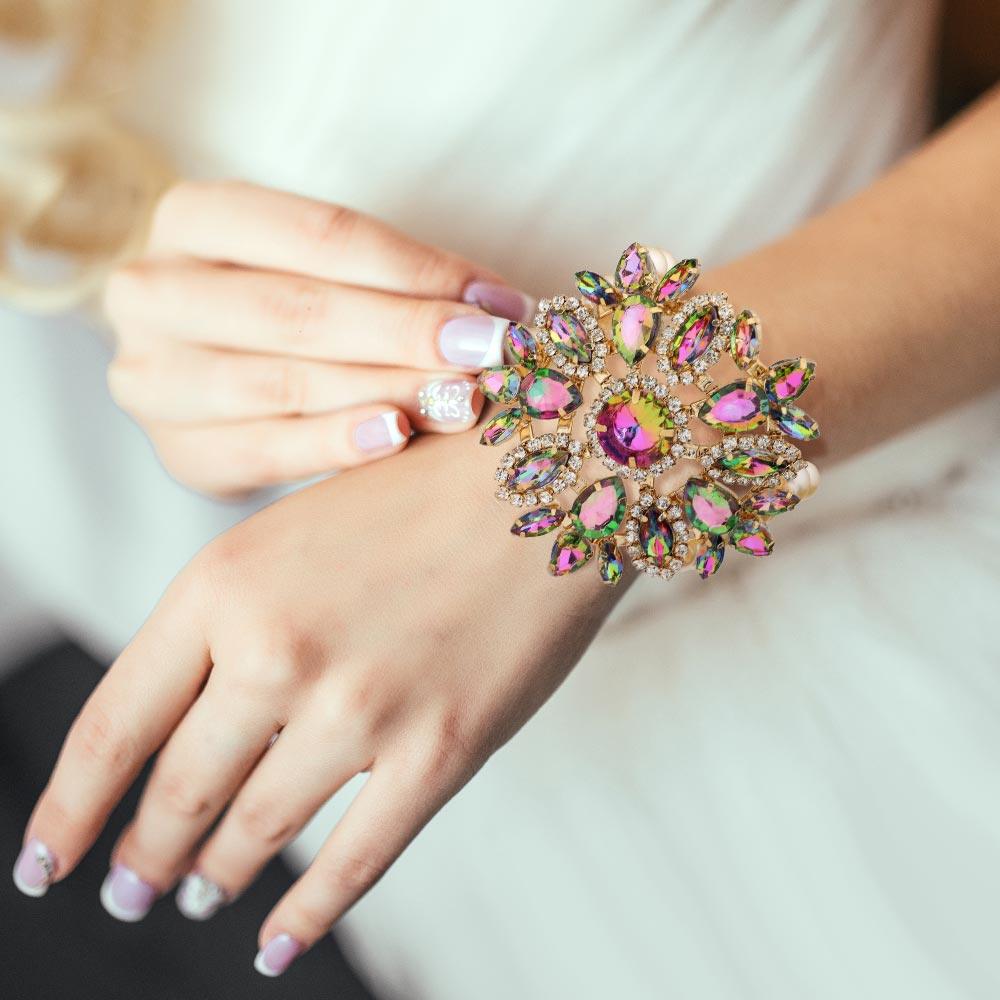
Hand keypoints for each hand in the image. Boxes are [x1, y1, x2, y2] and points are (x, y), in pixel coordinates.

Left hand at [16, 429, 621, 973]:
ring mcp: (360, 708)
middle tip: (132, 887)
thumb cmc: (418, 491)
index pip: (115, 724)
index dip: (69, 808)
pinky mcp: (440, 749)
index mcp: (224, 583)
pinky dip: (307, 914)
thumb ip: (232, 620)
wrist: (549, 472)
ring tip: (199, 896)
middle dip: (144, 853)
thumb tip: (185, 724)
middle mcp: (278, 651)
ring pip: (258, 832)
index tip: (46, 861)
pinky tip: (277, 944)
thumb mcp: (292, 530)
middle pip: (180, 790)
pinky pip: (354, 860)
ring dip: (216, 879)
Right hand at [104, 180, 533, 495]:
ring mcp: (155, 375)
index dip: (417, 270)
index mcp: (194, 216)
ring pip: (283, 383)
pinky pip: (265, 450)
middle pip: (299, 311)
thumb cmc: (286, 304)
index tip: (498, 303)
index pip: (320, 235)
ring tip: (463, 399)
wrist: (207, 371)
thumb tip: (505, 309)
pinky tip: (396, 438)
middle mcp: (155, 290)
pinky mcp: (179, 449)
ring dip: (387, 391)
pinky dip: (336, 445)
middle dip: (408, 333)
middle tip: (491, 354)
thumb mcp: (322, 267)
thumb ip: (396, 282)